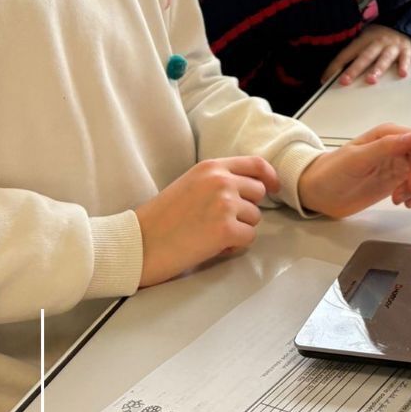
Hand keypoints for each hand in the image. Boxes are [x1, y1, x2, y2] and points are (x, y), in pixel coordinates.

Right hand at [134, 156, 279, 287]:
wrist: (136, 244)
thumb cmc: (158, 220)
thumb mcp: (189, 185)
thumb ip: (217, 181)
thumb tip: (246, 190)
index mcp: (211, 167)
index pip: (255, 164)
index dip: (269, 177)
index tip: (274, 187)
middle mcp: (221, 180)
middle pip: (258, 193)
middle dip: (246, 210)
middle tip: (222, 223)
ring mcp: (225, 203)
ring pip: (254, 218)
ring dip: (239, 229)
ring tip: (210, 235)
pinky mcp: (225, 229)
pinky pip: (248, 238)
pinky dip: (234, 246)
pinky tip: (212, 247)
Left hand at [297, 123, 410, 217]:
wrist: (320, 192)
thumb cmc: (332, 173)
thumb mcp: (355, 159)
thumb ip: (385, 147)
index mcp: (390, 135)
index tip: (410, 186)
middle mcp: (400, 146)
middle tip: (403, 196)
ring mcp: (403, 163)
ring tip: (404, 200)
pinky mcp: (403, 179)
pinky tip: (410, 202)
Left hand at [323, 24, 410, 85]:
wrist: (404, 22)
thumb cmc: (381, 37)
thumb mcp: (366, 39)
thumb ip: (354, 55)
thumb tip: (333, 74)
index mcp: (364, 39)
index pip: (347, 53)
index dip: (336, 66)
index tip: (326, 79)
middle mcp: (377, 42)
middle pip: (365, 56)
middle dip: (354, 69)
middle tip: (345, 81)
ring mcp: (392, 45)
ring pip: (384, 58)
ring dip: (377, 69)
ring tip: (371, 80)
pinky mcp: (406, 49)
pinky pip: (405, 57)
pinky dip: (404, 64)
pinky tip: (402, 73)